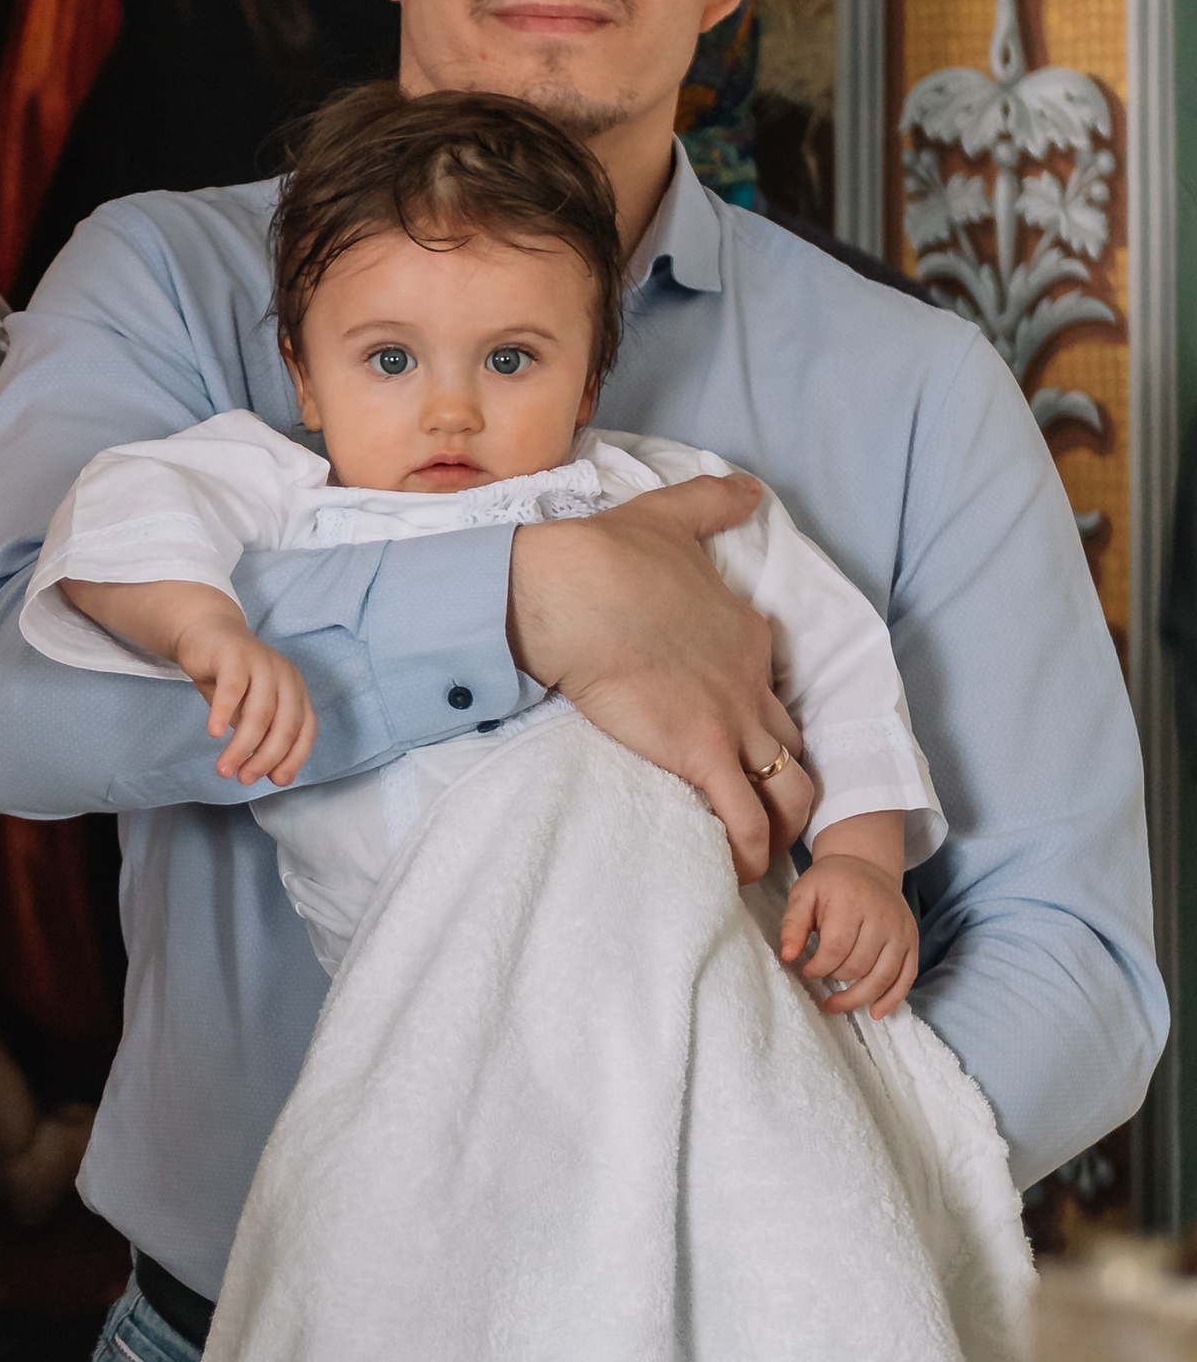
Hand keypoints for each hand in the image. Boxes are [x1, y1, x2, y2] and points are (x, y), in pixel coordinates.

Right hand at [172, 610, 316, 787]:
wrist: (206, 634)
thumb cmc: (231, 679)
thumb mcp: (249, 711)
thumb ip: (261, 736)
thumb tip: (269, 774)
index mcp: (296, 691)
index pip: (305, 731)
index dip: (294, 759)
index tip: (276, 781)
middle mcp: (285, 676)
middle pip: (284, 725)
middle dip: (265, 758)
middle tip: (244, 779)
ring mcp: (262, 663)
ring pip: (259, 713)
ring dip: (242, 746)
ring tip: (224, 768)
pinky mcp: (235, 655)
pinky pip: (232, 689)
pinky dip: (224, 714)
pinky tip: (214, 733)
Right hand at [507, 478, 789, 877]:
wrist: (569, 592)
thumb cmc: (607, 557)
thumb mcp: (671, 516)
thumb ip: (711, 502)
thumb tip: (748, 487)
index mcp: (743, 632)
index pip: (773, 689)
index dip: (764, 718)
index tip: (743, 741)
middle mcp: (751, 681)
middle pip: (793, 747)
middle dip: (786, 782)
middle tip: (760, 811)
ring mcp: (732, 721)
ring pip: (789, 791)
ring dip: (780, 827)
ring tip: (757, 856)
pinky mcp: (702, 754)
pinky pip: (745, 820)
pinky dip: (747, 853)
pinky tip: (735, 874)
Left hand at [780, 851, 918, 1018]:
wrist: (865, 866)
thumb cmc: (830, 883)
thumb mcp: (804, 894)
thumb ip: (793, 924)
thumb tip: (788, 956)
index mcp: (852, 902)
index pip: (836, 948)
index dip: (818, 967)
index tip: (807, 970)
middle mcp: (882, 916)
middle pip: (860, 965)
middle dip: (835, 979)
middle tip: (821, 979)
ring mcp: (901, 930)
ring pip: (883, 976)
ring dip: (859, 997)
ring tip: (836, 1005)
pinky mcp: (912, 940)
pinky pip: (907, 976)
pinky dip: (893, 998)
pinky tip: (877, 1013)